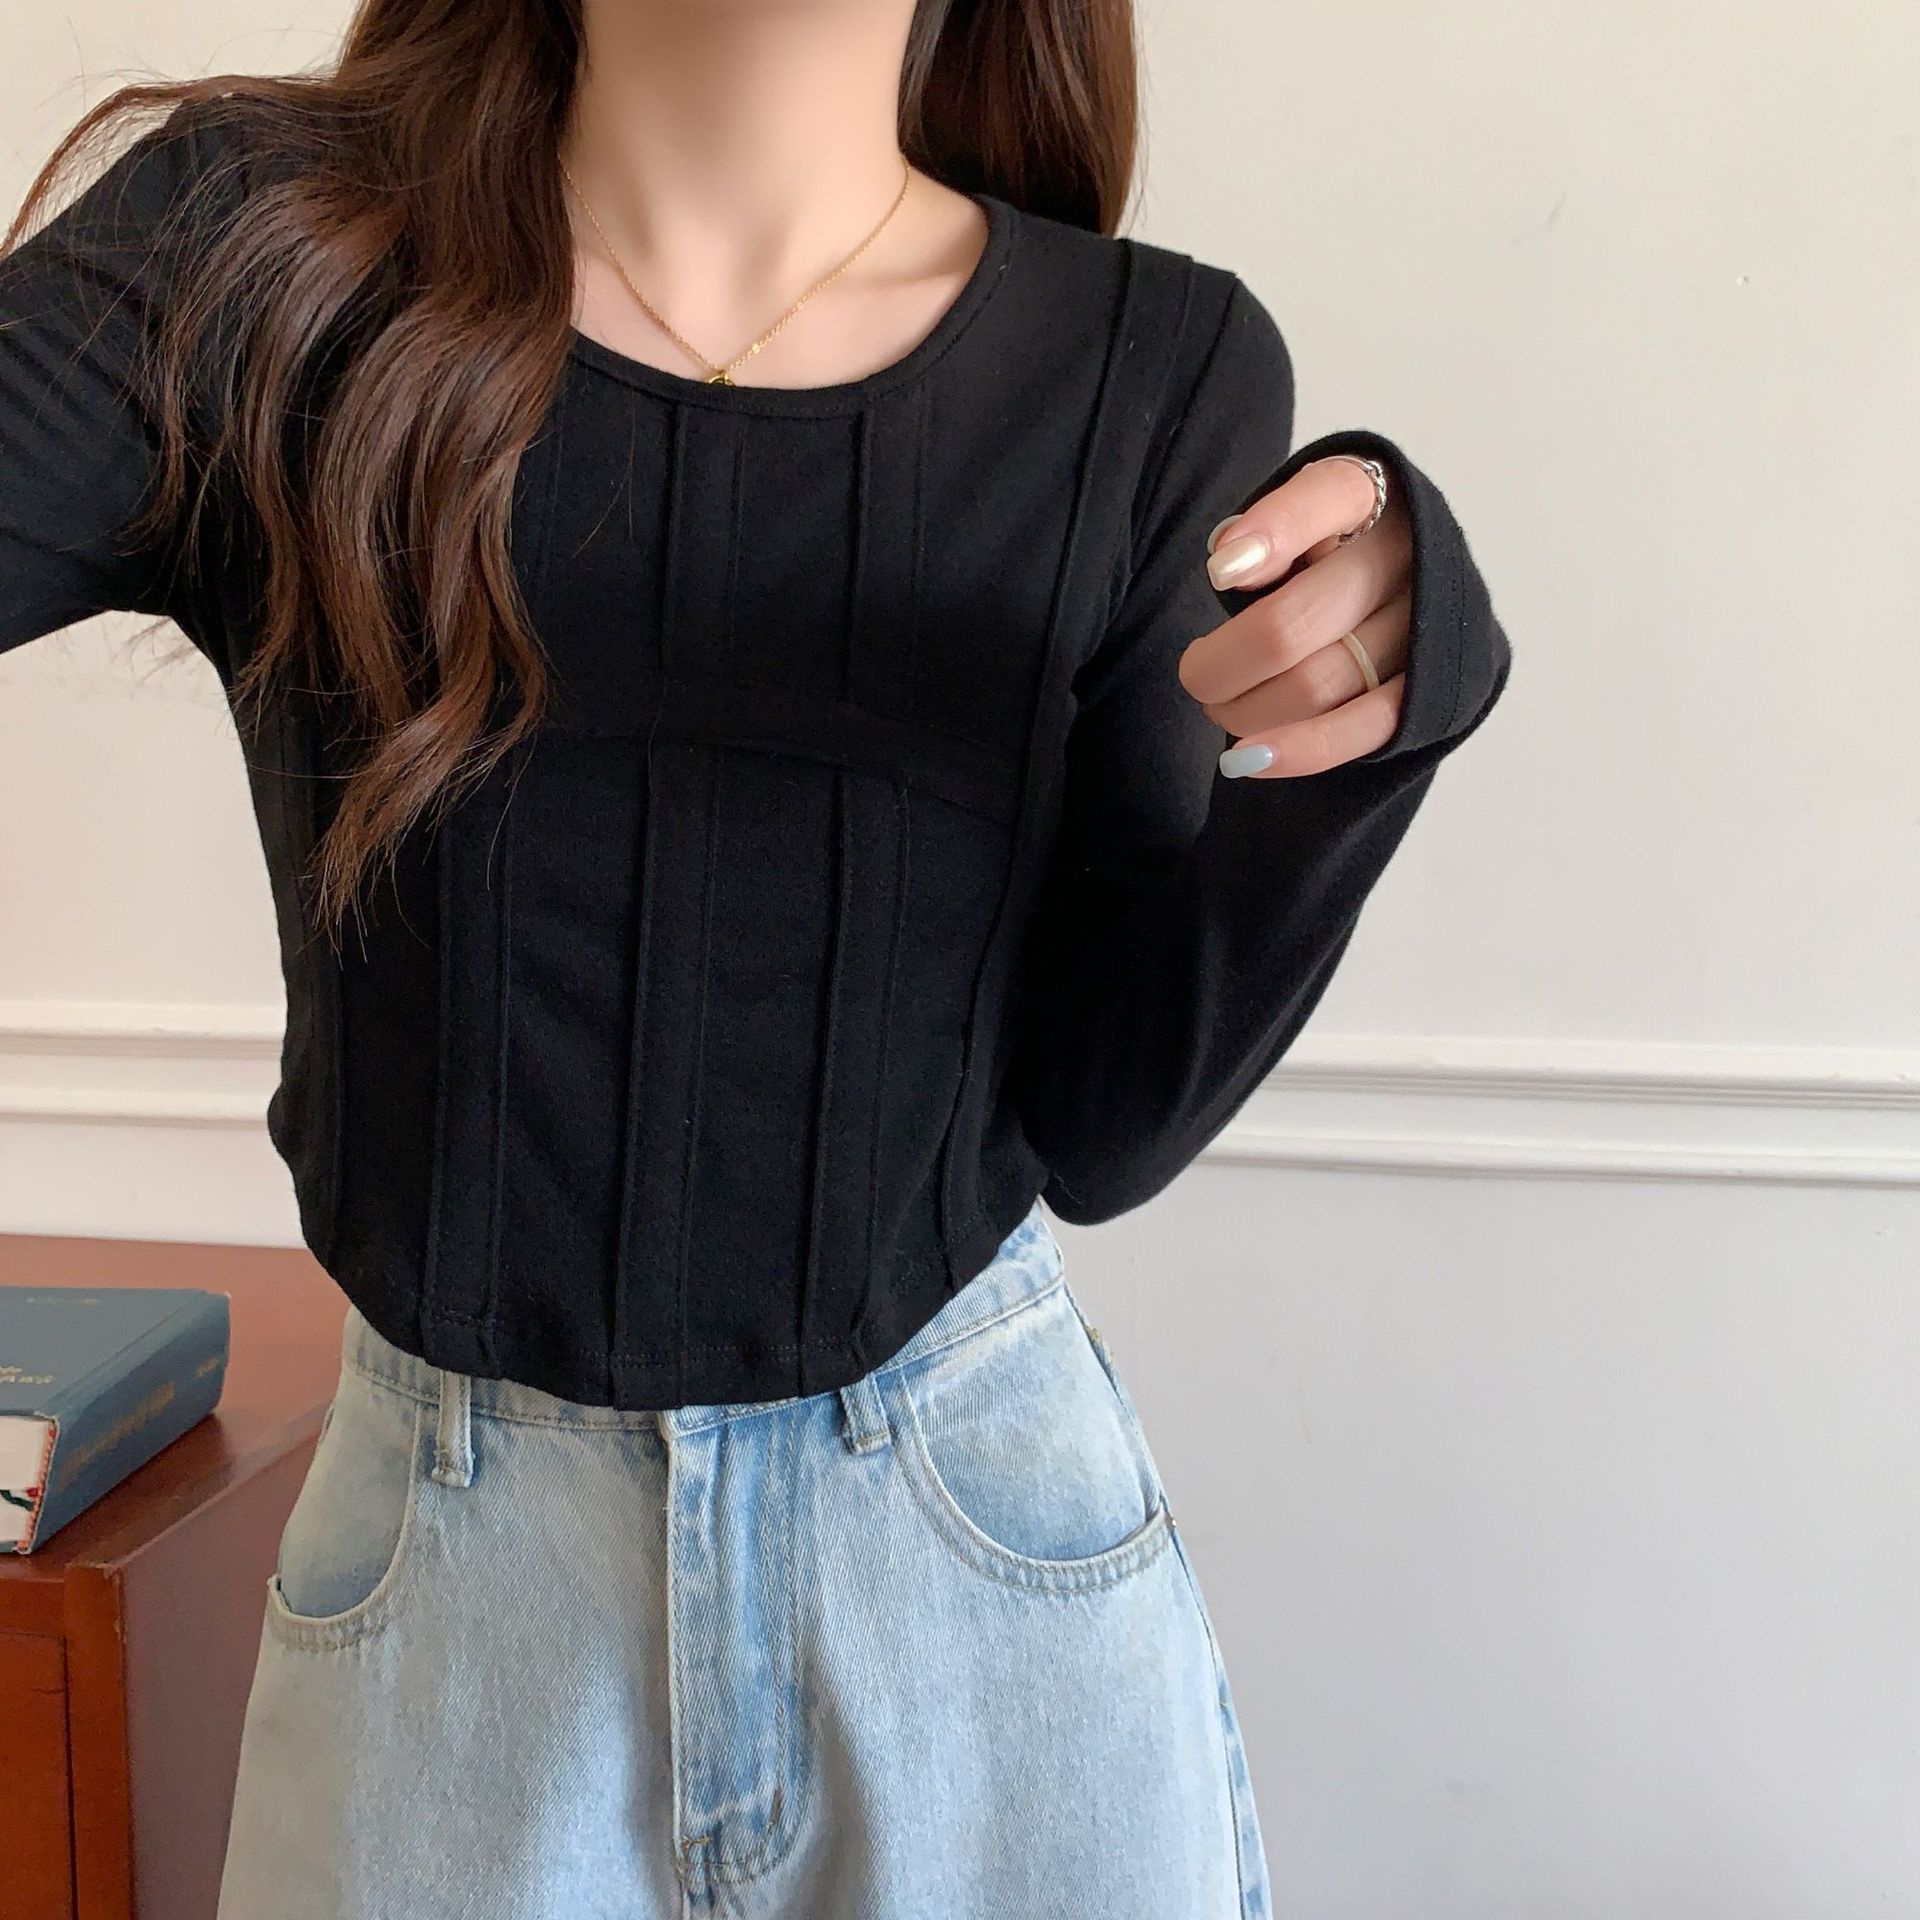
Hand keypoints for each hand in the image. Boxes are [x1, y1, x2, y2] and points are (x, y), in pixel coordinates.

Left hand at [1181, 455, 1413, 777]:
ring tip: (1221, 706)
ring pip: (1315, 686)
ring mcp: (1424, 627)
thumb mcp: (1294, 515)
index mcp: (1372, 493)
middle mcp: (1409, 556)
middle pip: (1290, 625)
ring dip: (1245, 710)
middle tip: (1196, 672)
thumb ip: (1266, 527)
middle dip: (1220, 665)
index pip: (1327, 498)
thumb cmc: (1322, 548)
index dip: (1270, 535)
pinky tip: (1244, 758)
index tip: (1218, 575)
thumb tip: (1229, 566)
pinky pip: (1363, 729)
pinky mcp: (1431, 691)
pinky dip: (1298, 750)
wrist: (1401, 584)